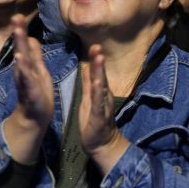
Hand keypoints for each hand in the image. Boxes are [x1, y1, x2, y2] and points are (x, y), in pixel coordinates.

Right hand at [12, 15, 53, 127]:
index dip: (21, 30)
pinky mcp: (30, 91)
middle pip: (21, 48)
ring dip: (20, 46)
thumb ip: (34, 55)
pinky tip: (20, 58)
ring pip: (22, 61)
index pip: (24, 44)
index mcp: (28, 64)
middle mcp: (24, 70)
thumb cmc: (38, 92)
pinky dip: (23, 69)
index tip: (18, 15)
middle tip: (16, 16)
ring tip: (18, 32)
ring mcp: (26, 80)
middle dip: (19, 32)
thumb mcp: (38, 70)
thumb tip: (31, 38)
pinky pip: (26, 78)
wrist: (36, 117)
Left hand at [78, 45, 128, 173]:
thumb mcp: (89, 98)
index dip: (94, 58)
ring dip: (100, 72)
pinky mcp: (99, 116)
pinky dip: (98, 92)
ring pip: (101, 86)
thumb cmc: (93, 120)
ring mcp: (102, 105)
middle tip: (97, 44)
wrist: (101, 144)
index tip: (94, 43)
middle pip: (100, 75)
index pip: (96, 72)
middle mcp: (103, 95)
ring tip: (99, 58)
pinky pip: (98, 103)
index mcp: (99, 91)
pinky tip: (97, 83)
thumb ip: (88, 83)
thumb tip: (85, 65)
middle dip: (98, 60)